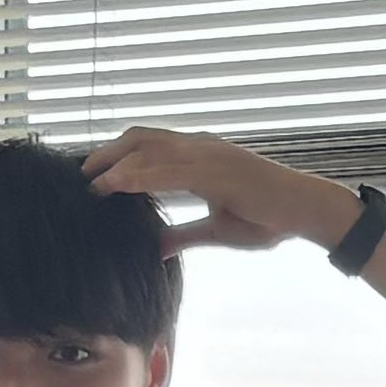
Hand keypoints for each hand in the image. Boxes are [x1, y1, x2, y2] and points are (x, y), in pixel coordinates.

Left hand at [85, 127, 355, 259]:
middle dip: (108, 153)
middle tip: (80, 174)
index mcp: (200, 157)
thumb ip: (183, 234)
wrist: (305, 211)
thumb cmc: (268, 218)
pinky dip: (138, 175)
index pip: (151, 146)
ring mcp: (208, 156)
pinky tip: (115, 184)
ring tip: (88, 180)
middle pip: (142, 138)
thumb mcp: (215, 229)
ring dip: (115, 163)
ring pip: (150, 150)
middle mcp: (201, 148)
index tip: (92, 173)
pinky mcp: (216, 171)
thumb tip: (155, 247)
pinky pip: (169, 169)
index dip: (119, 155)